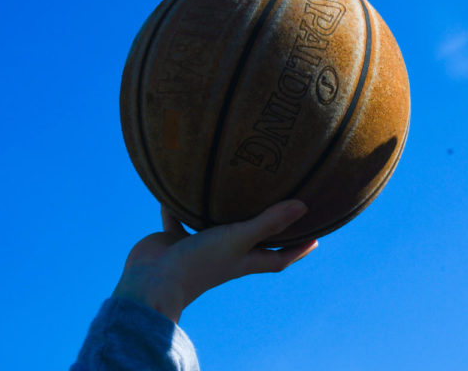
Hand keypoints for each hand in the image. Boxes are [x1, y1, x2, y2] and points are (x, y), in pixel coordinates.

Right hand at [112, 200, 317, 322]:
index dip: (298, 249)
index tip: (316, 238)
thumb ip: (268, 223)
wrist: (151, 282)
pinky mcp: (175, 243)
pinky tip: (181, 186)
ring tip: (234, 189)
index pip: (278, 257)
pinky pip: (180, 221)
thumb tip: (303, 207)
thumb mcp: (238, 239)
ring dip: (224, 213)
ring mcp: (200, 249)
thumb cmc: (199, 263)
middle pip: (251, 242)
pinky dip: (180, 207)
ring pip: (216, 228)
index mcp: (243, 260)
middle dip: (266, 228)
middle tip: (280, 206)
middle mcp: (225, 255)